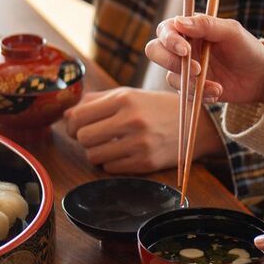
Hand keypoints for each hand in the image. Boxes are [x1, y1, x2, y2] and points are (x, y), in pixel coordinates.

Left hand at [61, 87, 224, 172]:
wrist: (197, 126)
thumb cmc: (157, 109)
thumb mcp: (130, 95)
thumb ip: (96, 101)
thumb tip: (66, 114)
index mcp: (125, 98)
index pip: (78, 116)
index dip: (72, 124)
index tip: (76, 127)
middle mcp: (131, 120)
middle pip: (83, 138)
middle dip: (82, 139)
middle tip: (91, 137)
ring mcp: (139, 143)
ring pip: (93, 155)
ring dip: (96, 153)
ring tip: (107, 146)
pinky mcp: (145, 163)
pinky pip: (110, 168)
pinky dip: (111, 163)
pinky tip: (122, 154)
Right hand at [145, 15, 263, 103]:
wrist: (258, 77)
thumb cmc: (246, 48)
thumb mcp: (231, 32)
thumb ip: (206, 25)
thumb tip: (179, 21)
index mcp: (189, 29)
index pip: (165, 30)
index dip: (170, 40)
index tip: (185, 50)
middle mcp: (181, 47)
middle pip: (155, 51)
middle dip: (172, 63)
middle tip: (197, 70)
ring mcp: (182, 68)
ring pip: (170, 76)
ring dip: (192, 83)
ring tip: (217, 87)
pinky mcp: (187, 87)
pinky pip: (183, 93)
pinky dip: (199, 95)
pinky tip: (217, 93)